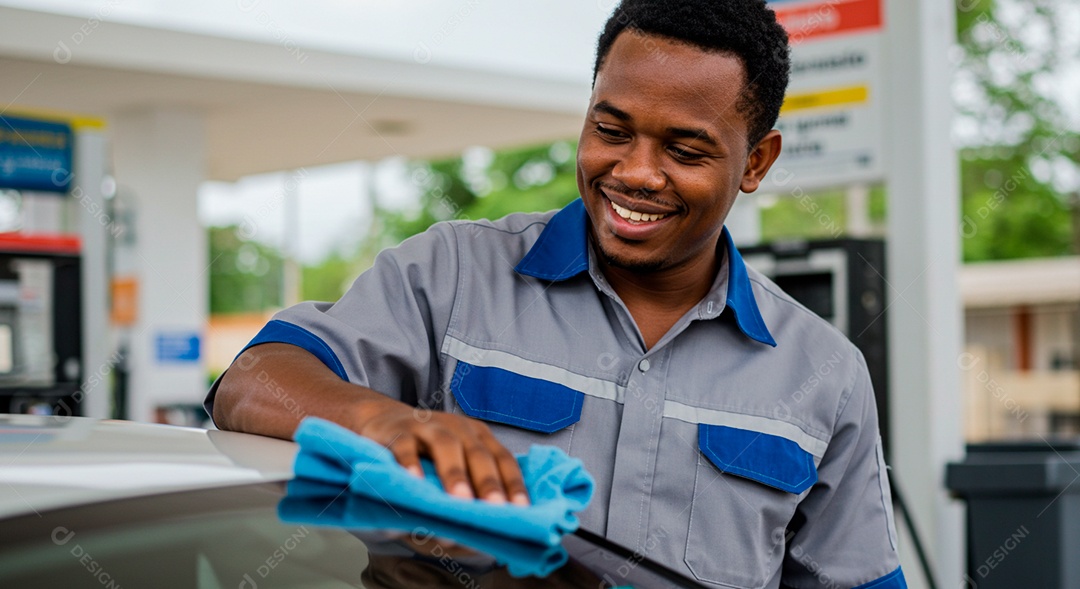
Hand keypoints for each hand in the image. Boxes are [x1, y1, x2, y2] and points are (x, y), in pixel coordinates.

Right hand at [354, 397, 529, 505]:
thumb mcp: (454, 464)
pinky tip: (414, 482)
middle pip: (478, 453)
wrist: (384, 421)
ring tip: (460, 500)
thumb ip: (470, 491)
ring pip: (445, 445)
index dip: (513, 484)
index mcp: (478, 438)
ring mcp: (427, 427)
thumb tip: (483, 539)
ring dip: (454, 473)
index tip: (521, 510)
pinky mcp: (397, 432)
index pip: (503, 459)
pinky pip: (404, 447)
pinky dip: (410, 463)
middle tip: (496, 508)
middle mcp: (458, 428)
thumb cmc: (426, 454)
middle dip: (488, 482)